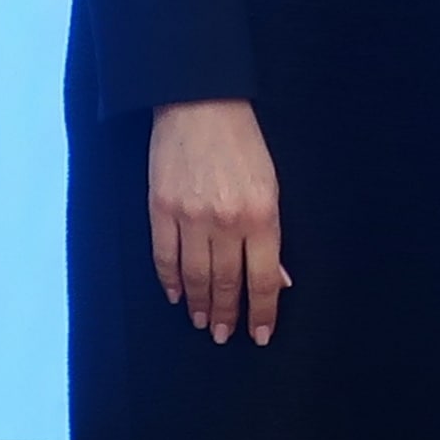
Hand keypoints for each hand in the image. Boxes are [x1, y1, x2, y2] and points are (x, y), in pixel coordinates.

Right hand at [147, 98, 287, 344]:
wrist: (200, 105)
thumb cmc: (243, 143)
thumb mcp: (272, 186)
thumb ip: (273, 235)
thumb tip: (279, 279)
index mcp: (261, 216)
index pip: (262, 279)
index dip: (261, 312)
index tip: (259, 334)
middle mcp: (226, 222)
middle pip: (226, 283)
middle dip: (228, 314)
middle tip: (225, 335)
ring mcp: (190, 217)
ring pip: (194, 276)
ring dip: (199, 304)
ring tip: (202, 322)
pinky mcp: (160, 209)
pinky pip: (164, 256)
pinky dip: (169, 280)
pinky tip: (174, 295)